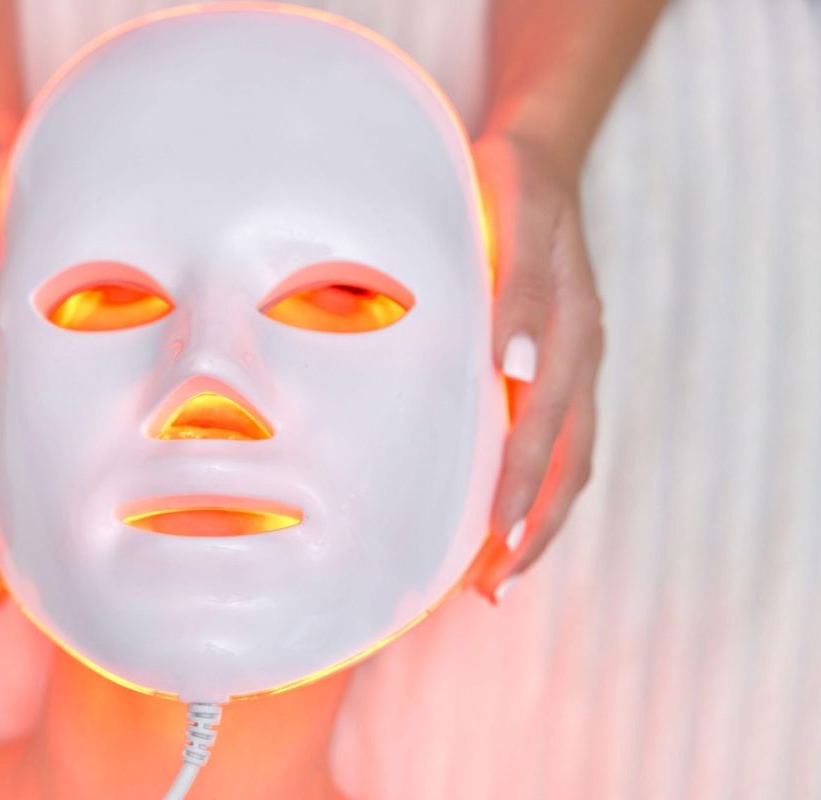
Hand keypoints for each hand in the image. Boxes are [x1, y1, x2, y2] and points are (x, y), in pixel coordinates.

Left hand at [466, 131, 604, 603]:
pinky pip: (557, 438)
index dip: (521, 491)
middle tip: (490, 592)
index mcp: (568, 332)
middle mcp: (577, 357)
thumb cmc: (511, 187)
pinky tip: (504, 509)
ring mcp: (573, 363)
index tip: (495, 544)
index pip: (545, 432)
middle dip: (531, 532)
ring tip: (496, 575)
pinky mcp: (557, 362)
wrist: (538, 156)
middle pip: (566, 466)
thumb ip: (511, 291)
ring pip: (567, 461)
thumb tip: (510, 365)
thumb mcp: (510, 220)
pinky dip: (535, 484)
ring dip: (535, 521)